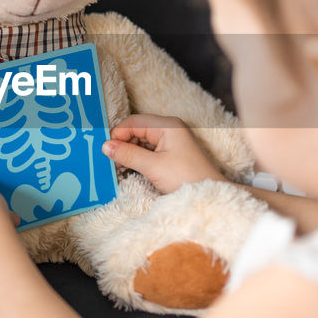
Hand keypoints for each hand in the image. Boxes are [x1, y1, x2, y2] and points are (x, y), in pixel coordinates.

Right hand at [101, 114, 226, 193]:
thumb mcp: (153, 167)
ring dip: (129, 152)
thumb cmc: (187, 179)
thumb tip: (106, 146)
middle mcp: (170, 129)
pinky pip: (149, 150)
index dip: (118, 134)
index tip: (106, 150)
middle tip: (111, 161)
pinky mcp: (172, 154)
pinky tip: (130, 168)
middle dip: (123, 143)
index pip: (135, 122)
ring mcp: (172, 141)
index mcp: (168, 126)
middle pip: (137, 129)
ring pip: (142, 140)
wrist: (211, 195)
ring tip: (119, 167)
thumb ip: (128, 154)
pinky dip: (138, 158)